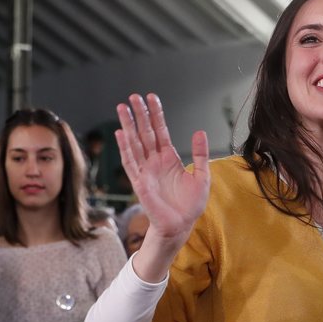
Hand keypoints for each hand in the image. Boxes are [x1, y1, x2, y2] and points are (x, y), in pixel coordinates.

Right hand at [116, 93, 210, 280]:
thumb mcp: (202, 176)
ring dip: (128, 125)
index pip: (160, 131)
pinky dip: (125, 147)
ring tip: (122, 107)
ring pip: (135, 143)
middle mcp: (155, 162)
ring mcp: (145, 170)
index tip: (151, 98)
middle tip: (133, 96)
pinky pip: (130, 162)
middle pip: (145, 133)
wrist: (181, 225)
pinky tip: (120, 133)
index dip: (156, 115)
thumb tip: (199, 132)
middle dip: (139, 114)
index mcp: (169, 158)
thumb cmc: (190, 204)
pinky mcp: (139, 182)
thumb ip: (199, 154)